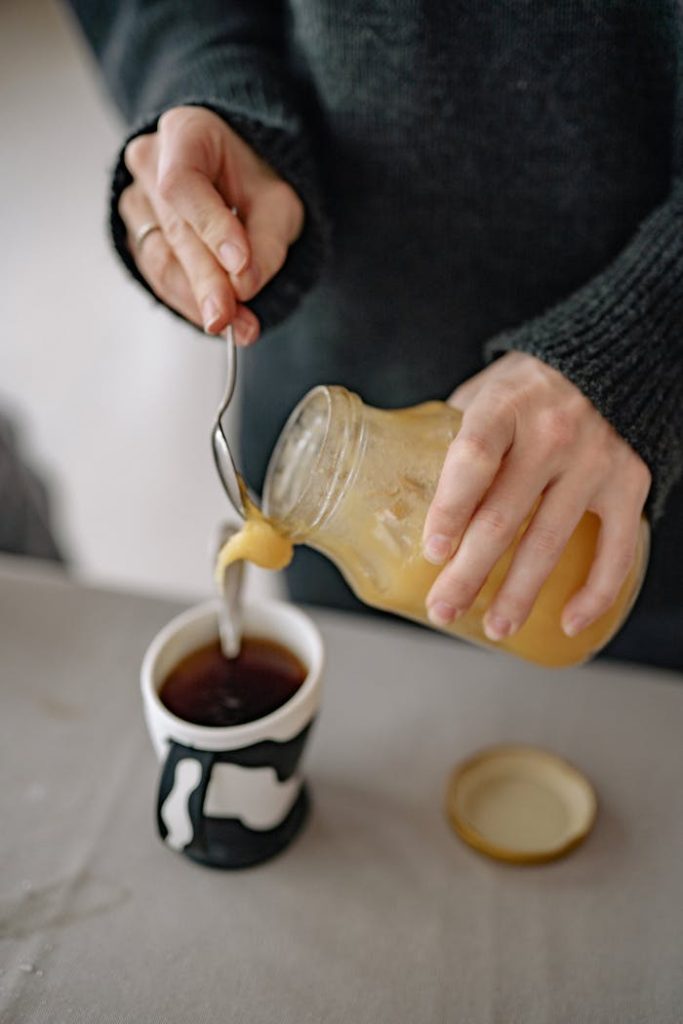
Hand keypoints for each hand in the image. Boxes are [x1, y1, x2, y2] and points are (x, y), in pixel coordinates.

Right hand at [118, 106, 304, 343]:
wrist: (238, 177)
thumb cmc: (257, 180)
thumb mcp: (280, 203)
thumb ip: (266, 242)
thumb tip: (244, 285)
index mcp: (184, 132)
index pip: (183, 183)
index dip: (210, 227)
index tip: (240, 265)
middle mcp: (149, 162)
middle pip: (174, 231)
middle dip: (207, 281)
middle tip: (231, 318)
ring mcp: (136, 201)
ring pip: (162, 261)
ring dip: (200, 301)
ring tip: (239, 328)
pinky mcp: (138, 237)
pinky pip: (160, 278)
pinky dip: (191, 304)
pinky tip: (223, 321)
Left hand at [422, 352, 650, 639]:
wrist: (614, 358)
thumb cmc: (531, 385)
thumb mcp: (486, 391)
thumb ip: (452, 434)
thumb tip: (401, 487)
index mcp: (505, 407)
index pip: (473, 458)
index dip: (451, 508)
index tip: (433, 552)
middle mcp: (553, 434)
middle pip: (503, 516)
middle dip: (469, 572)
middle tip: (443, 608)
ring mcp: (594, 462)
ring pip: (550, 541)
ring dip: (519, 594)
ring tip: (496, 628)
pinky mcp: (630, 484)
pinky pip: (616, 550)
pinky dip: (594, 593)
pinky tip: (568, 621)